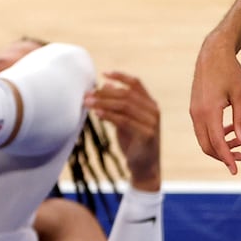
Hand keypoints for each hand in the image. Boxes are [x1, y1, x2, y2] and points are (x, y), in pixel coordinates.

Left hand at [85, 72, 160, 191]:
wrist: (144, 167)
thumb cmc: (133, 142)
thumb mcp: (125, 120)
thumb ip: (118, 104)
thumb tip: (105, 84)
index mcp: (150, 104)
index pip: (136, 84)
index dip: (120, 76)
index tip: (103, 74)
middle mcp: (154, 110)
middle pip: (127, 94)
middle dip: (104, 93)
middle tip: (87, 95)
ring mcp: (152, 122)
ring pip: (125, 106)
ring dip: (104, 103)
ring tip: (88, 103)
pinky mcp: (147, 134)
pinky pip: (124, 120)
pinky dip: (109, 115)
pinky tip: (97, 114)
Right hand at [189, 34, 240, 174]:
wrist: (212, 53)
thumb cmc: (230, 72)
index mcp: (209, 111)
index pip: (217, 143)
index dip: (227, 158)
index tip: (236, 170)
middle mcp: (197, 113)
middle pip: (207, 145)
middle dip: (223, 155)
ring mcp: (194, 111)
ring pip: (203, 138)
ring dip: (219, 145)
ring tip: (239, 142)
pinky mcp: (194, 108)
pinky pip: (202, 129)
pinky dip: (214, 135)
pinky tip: (229, 131)